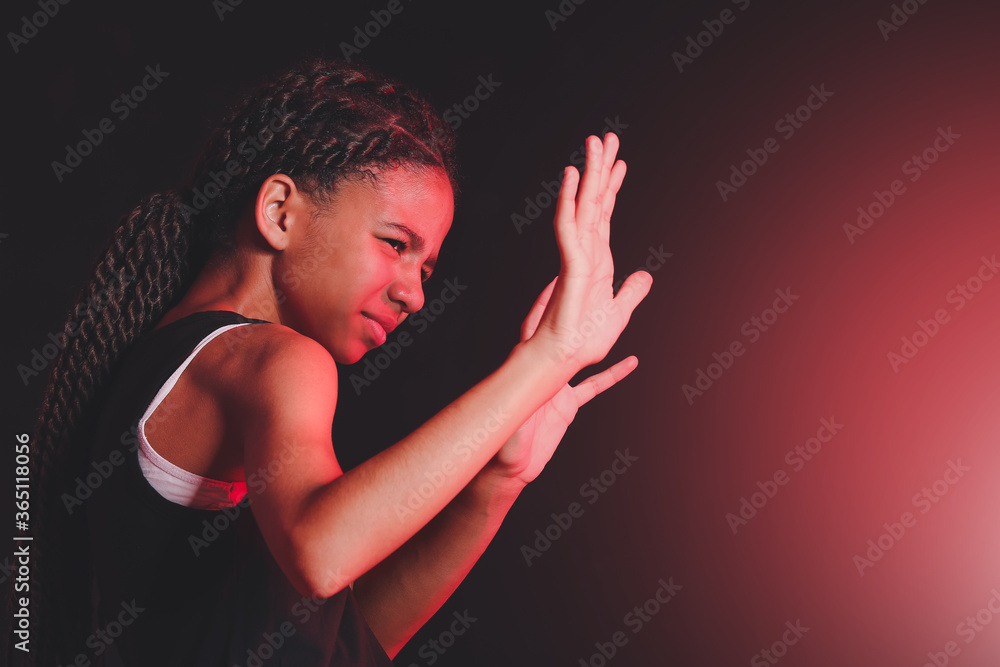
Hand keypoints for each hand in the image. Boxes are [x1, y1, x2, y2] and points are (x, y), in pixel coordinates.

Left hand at [485, 276, 640, 484]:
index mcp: (529, 374)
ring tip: (620, 315)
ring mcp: (557, 388)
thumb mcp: (510, 429)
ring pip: (583, 356)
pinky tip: (630, 362)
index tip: (561, 278)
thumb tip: (514, 399)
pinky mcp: (567, 406)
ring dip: (600, 338)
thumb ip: (517, 415)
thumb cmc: (503, 452)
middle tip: (596, 285)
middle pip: (565, 334)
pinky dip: (612, 374)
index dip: (548, 302)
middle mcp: (544, 375)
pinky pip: (594, 385)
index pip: (538, 329)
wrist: (509, 473)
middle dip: (579, 311)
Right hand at [526, 133, 651, 372]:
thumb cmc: (584, 340)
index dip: (612, 187)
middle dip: (601, 168)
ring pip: (584, 205)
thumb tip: (645, 275)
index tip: (619, 162)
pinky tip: (572, 177)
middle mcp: (586, 251)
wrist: (565, 359)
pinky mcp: (571, 265)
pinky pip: (569, 227)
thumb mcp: (618, 312)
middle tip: (606, 137)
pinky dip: (570, 201)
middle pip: (595, 200)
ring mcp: (577, 255)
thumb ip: (631, 292)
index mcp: (598, 259)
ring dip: (589, 173)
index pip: (605, 214)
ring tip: (594, 144)